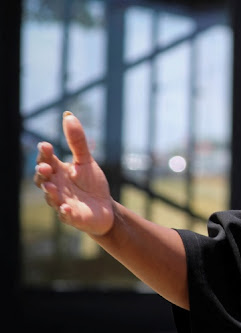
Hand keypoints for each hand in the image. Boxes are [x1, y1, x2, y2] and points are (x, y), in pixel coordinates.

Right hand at [33, 112, 114, 236]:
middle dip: (42, 173)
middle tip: (45, 167)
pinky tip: (67, 209)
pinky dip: (65, 213)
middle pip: (42, 179)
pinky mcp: (71, 217)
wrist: (105, 209)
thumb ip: (77, 141)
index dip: (44, 154)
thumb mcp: (86, 161)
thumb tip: (68, 115)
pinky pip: (65, 216)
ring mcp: (61, 202)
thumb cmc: (92, 184)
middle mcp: (56, 186)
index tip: (46, 145)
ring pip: (51, 197)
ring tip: (52, 186)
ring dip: (50, 192)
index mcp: (58, 171)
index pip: (46, 160)